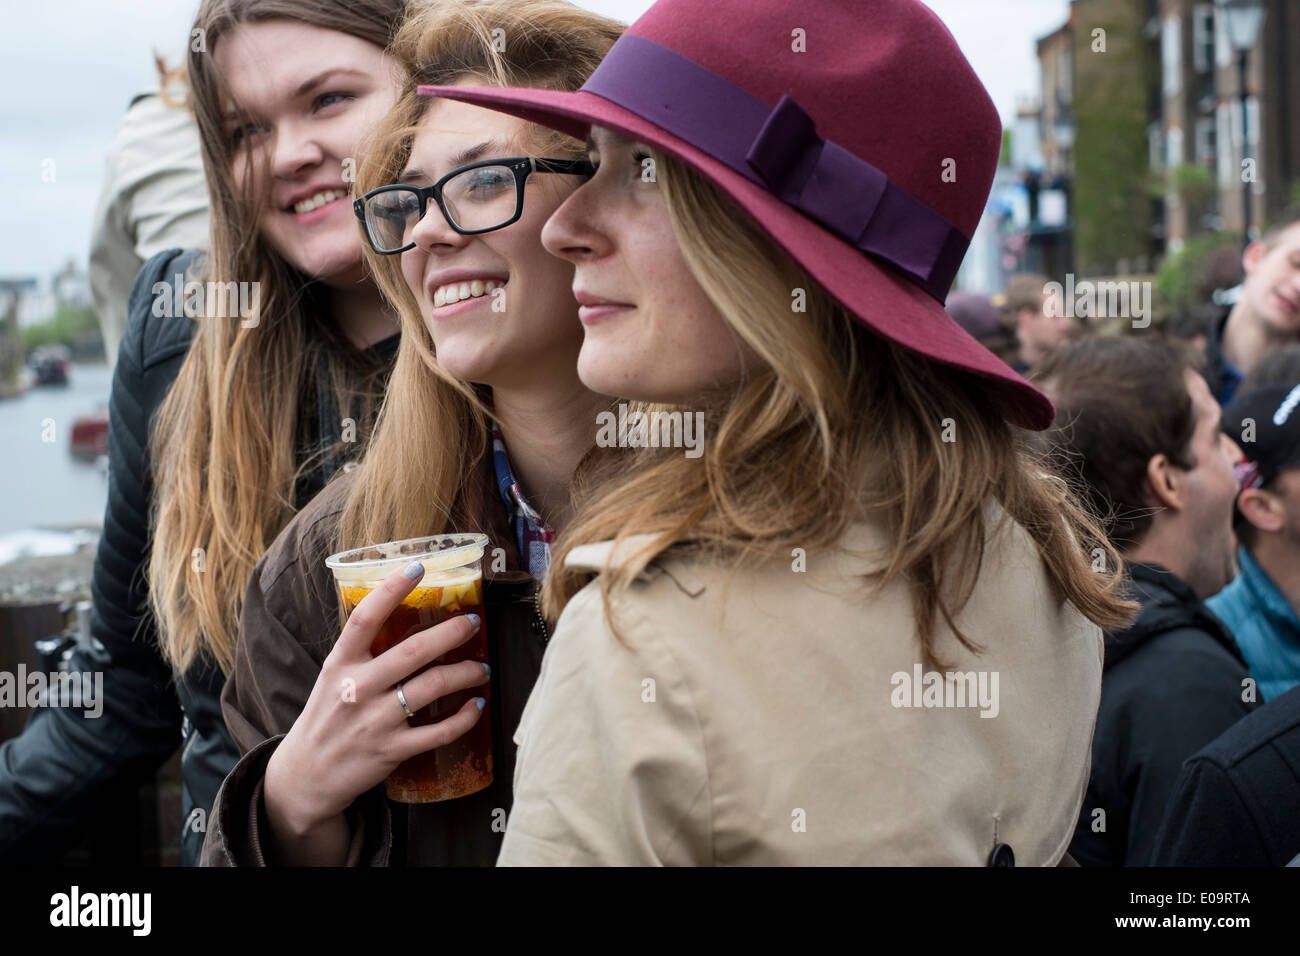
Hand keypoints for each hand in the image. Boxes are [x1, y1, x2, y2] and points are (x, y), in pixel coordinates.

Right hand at [265, 561, 489, 837]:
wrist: (305, 775)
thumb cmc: (326, 717)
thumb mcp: (333, 677)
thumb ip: (361, 651)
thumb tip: (399, 612)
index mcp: (340, 664)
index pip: (365, 618)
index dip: (392, 589)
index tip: (418, 567)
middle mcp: (357, 688)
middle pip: (413, 651)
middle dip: (451, 632)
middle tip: (472, 622)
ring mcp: (375, 721)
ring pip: (433, 687)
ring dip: (466, 673)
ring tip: (481, 668)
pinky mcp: (391, 750)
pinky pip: (439, 732)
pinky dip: (464, 718)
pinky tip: (476, 707)